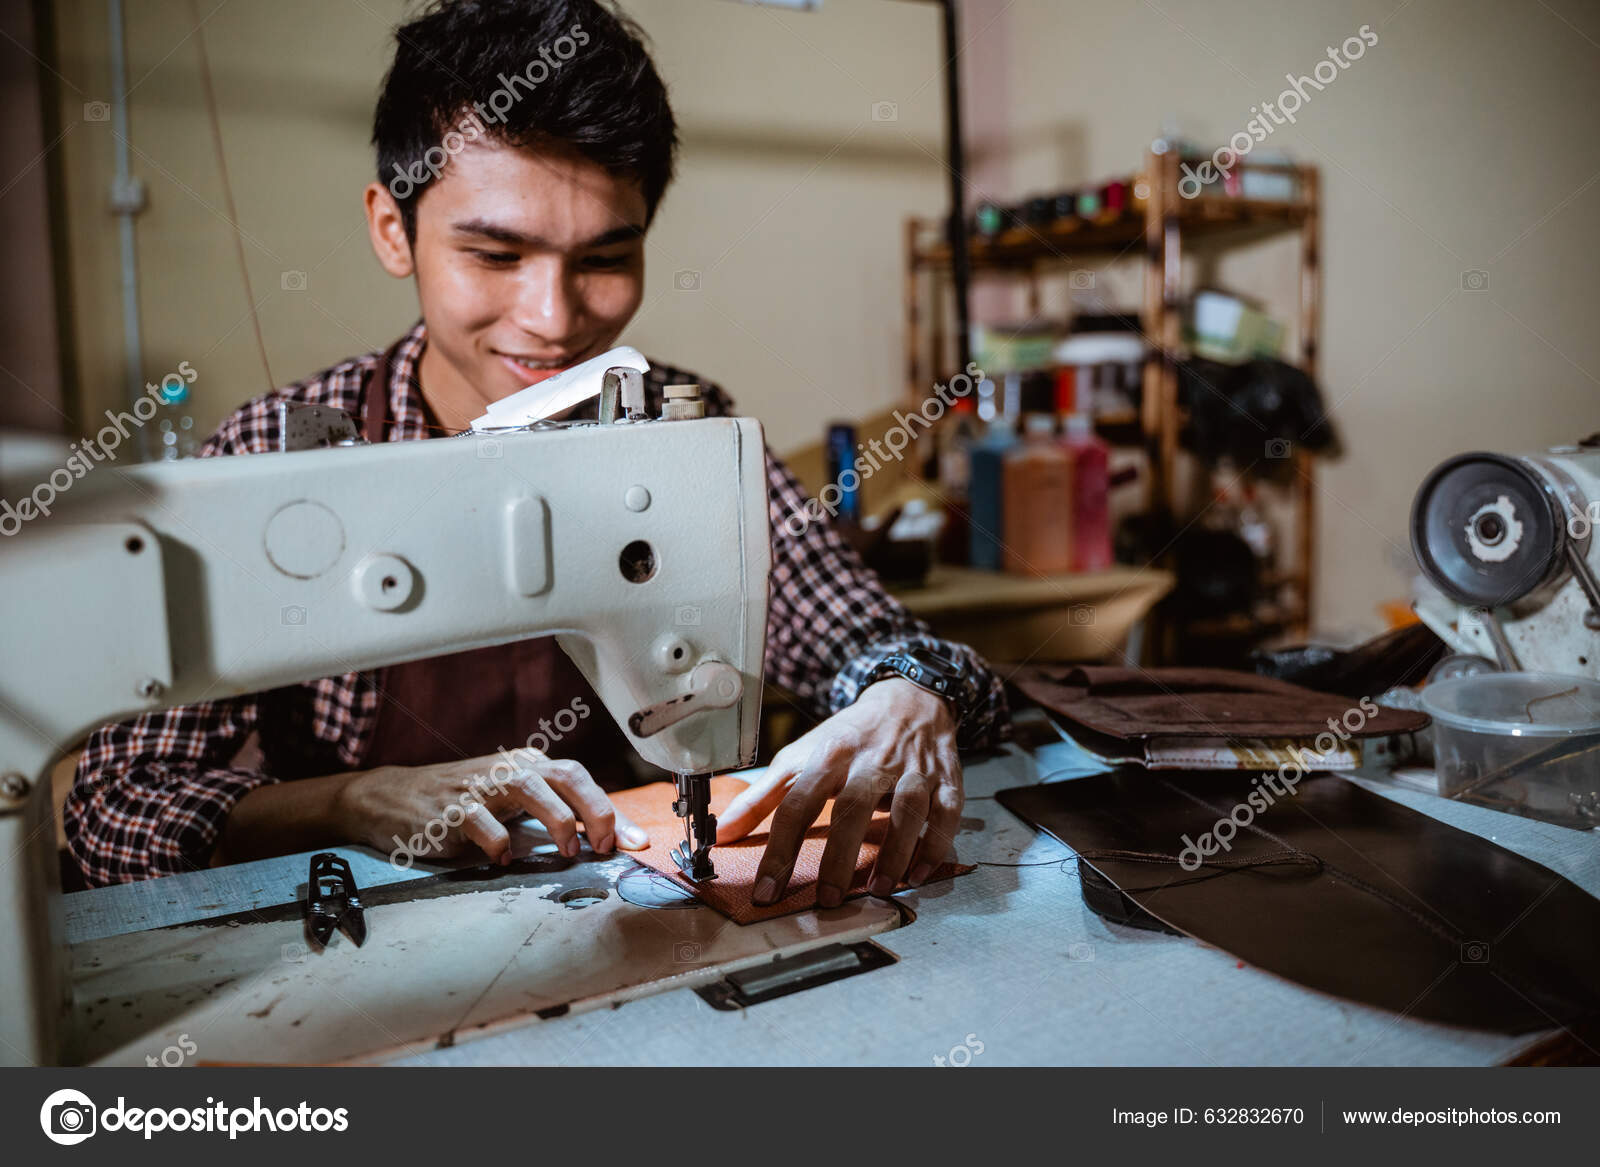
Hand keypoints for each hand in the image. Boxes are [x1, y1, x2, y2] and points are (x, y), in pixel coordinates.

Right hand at [335, 752, 648, 865]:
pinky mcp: (448, 808)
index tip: (635, 841)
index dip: (611, 809)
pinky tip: (503, 859)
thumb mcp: (511, 803)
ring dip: (556, 819)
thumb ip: (554, 816)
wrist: (391, 798)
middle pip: (564, 775)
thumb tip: (609, 838)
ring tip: (568, 850)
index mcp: (528, 766)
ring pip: (528, 788)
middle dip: (594, 809)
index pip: (580, 778)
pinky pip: (479, 822)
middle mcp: (508, 769)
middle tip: (605, 844)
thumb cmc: (462, 802)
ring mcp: (478, 786)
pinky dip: (497, 843)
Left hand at [717, 678, 962, 906]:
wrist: (908, 698)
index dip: (780, 849)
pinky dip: (935, 846)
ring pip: (907, 810)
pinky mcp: (946, 779)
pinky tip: (919, 875)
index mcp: (829, 754)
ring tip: (879, 891)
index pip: (798, 803)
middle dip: (840, 857)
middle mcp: (871, 760)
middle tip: (829, 900)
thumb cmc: (848, 736)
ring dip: (894, 853)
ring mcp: (912, 769)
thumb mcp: (801, 755)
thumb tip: (722, 833)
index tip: (768, 891)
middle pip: (854, 808)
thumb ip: (763, 796)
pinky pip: (946, 815)